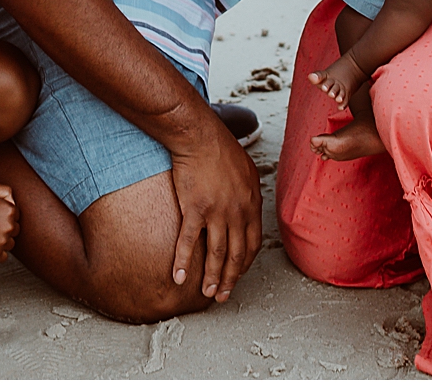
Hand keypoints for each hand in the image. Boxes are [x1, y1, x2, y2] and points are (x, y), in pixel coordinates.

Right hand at [0, 182, 19, 260]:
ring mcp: (3, 242)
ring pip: (10, 243)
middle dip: (4, 227)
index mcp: (10, 210)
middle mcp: (9, 226)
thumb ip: (4, 190)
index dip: (3, 214)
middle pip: (15, 229)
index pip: (16, 214)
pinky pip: (4, 256)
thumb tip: (13, 200)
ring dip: (1, 240)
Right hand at [167, 111, 262, 302]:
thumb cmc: (221, 149)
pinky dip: (182, 262)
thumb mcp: (247, 171)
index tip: (237, 275)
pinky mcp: (195, 209)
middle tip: (222, 295)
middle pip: (236, 254)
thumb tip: (249, 205)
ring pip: (216, 253)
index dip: (245, 264)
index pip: (252, 243)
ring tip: (206, 293)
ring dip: (211, 277)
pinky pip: (188, 242)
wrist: (200, 136)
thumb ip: (249, 193)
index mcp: (251, 204)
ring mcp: (217, 212)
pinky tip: (178, 277)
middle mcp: (238, 212)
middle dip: (230, 278)